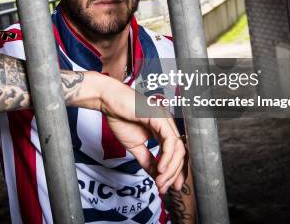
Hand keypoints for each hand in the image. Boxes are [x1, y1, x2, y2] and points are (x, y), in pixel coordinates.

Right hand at [96, 77, 185, 193]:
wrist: (108, 102)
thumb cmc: (120, 117)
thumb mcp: (135, 145)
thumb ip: (147, 160)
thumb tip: (156, 175)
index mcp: (163, 130)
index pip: (176, 153)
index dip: (175, 172)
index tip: (169, 187)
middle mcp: (168, 125)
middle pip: (180, 153)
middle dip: (174, 174)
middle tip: (165, 187)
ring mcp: (166, 120)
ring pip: (178, 149)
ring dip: (171, 169)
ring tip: (161, 181)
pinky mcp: (160, 118)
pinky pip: (170, 141)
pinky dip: (167, 157)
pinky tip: (160, 168)